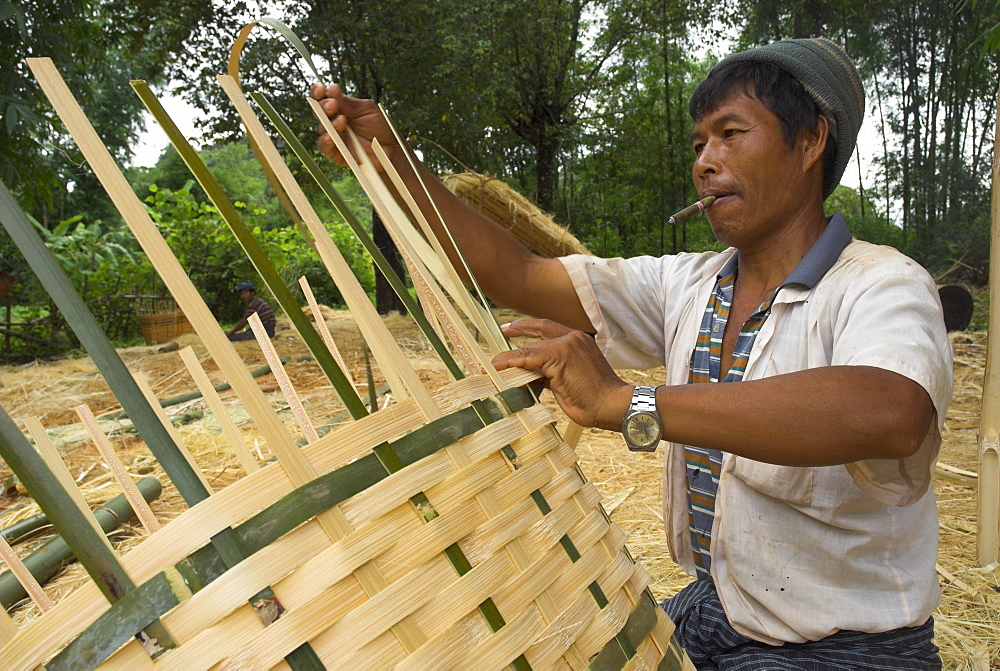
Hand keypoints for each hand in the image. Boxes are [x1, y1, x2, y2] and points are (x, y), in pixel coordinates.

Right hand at [310, 83, 398, 170]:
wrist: (390, 148)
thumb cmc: (379, 127)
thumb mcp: (367, 110)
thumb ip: (349, 103)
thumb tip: (332, 89)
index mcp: (339, 107)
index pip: (323, 98)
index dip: (318, 92)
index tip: (321, 89)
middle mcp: (333, 121)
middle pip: (318, 112)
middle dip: (323, 106)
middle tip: (333, 105)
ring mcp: (334, 136)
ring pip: (321, 128)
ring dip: (329, 123)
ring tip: (342, 120)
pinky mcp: (335, 153)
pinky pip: (324, 147)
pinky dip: (325, 141)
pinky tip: (330, 136)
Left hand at [492, 319, 630, 430]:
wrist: (610, 404)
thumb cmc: (592, 397)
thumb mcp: (567, 381)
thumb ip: (550, 373)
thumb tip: (527, 375)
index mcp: (578, 341)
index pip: (548, 328)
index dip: (527, 327)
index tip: (509, 329)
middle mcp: (573, 339)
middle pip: (537, 336)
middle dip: (515, 338)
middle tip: (498, 343)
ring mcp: (567, 347)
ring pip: (530, 349)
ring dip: (509, 358)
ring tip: (492, 366)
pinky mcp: (560, 358)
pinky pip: (529, 357)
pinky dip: (512, 361)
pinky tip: (498, 366)